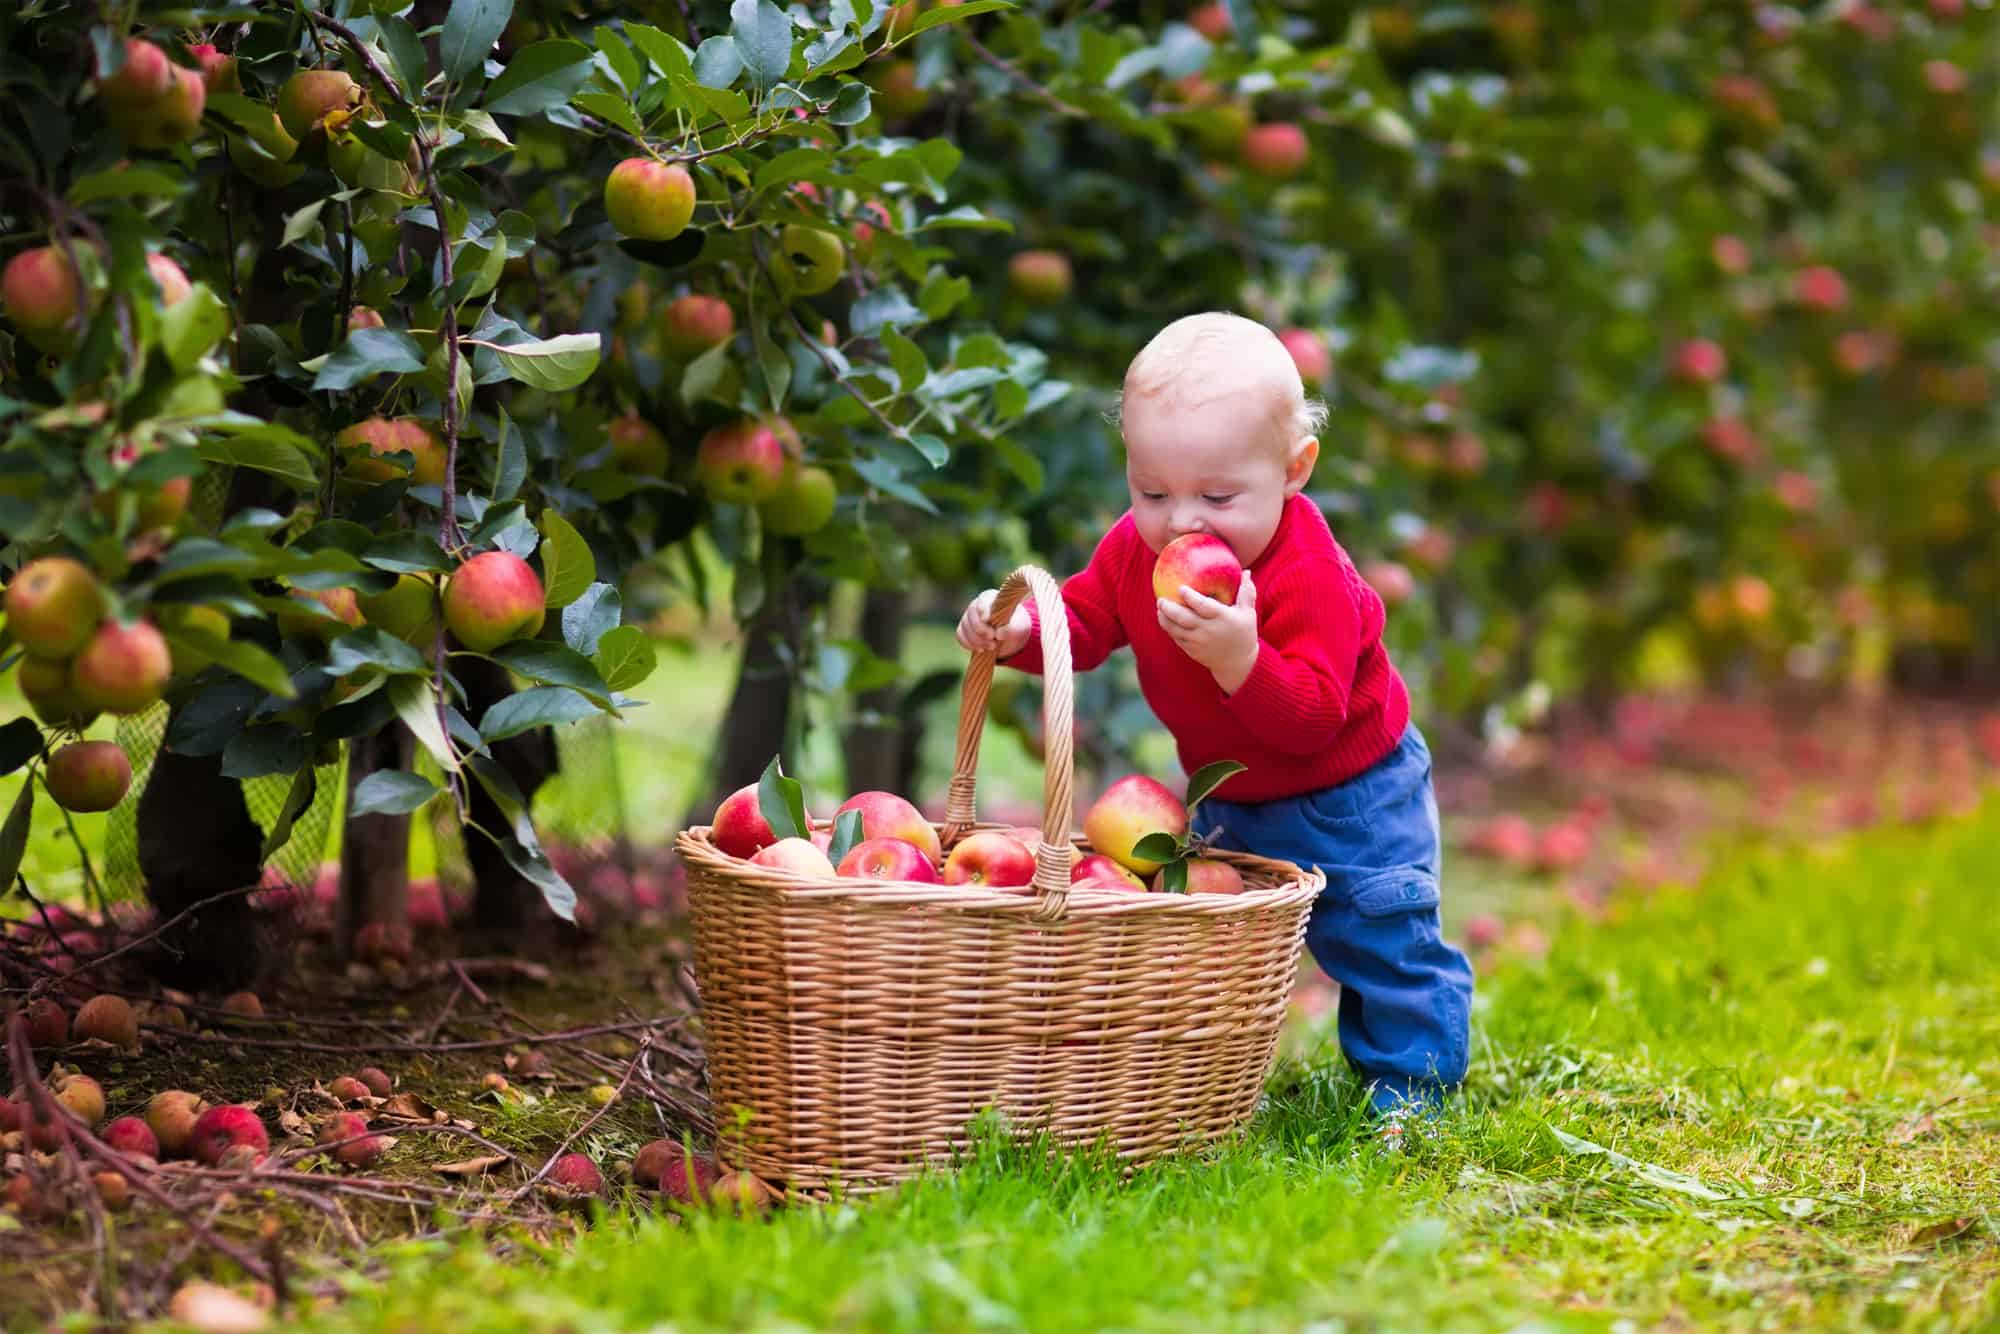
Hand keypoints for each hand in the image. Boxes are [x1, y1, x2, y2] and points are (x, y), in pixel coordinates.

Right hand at [957, 588, 1032, 657]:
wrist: (1010, 635)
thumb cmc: (1015, 626)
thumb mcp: (1019, 627)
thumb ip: (1010, 629)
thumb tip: (998, 634)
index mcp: (990, 598)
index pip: (983, 600)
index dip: (983, 609)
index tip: (987, 620)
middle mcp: (976, 605)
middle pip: (971, 615)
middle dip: (981, 629)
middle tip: (992, 638)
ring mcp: (968, 617)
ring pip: (965, 627)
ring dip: (977, 640)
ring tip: (992, 647)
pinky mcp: (964, 629)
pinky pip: (960, 636)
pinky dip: (969, 644)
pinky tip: (981, 650)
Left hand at [1157, 570, 1258, 692]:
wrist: (1238, 663)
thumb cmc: (1244, 633)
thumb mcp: (1248, 613)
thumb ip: (1247, 592)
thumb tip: (1246, 571)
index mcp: (1222, 618)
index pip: (1204, 606)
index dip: (1190, 597)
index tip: (1180, 588)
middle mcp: (1208, 631)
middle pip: (1184, 619)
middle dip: (1169, 608)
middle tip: (1160, 599)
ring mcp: (1198, 642)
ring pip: (1176, 630)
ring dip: (1165, 619)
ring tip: (1159, 608)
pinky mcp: (1192, 650)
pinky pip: (1177, 638)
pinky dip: (1169, 629)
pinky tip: (1164, 619)